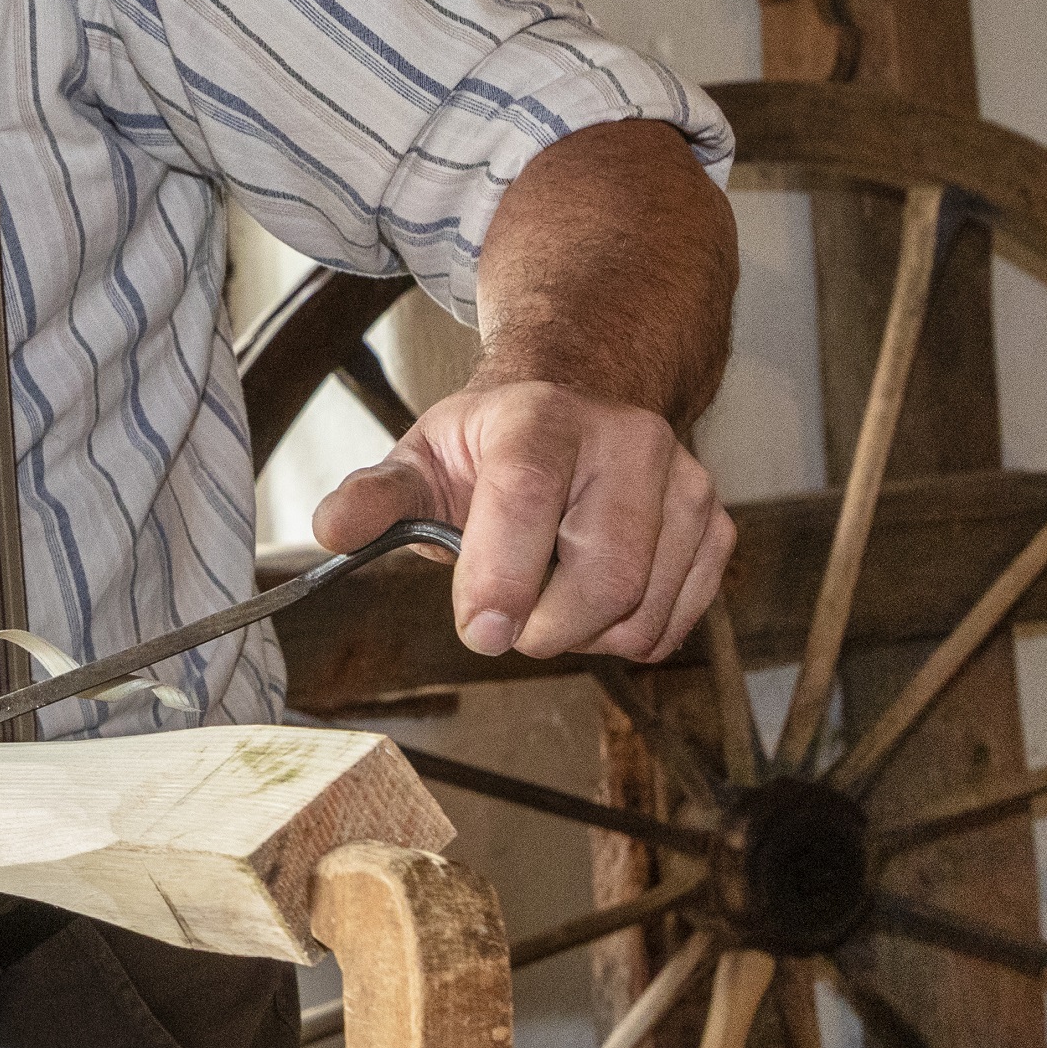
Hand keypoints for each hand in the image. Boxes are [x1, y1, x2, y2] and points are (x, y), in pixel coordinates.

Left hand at [312, 378, 731, 662]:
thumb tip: (332, 528)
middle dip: (542, 625)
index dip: (503, 575)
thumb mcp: (421, 460)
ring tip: (548, 593)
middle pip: (602, 572)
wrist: (575, 411)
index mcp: (541, 417)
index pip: (528, 497)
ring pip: (640, 608)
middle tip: (504, 619)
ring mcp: (684, 480)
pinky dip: (625, 636)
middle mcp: (626, 438)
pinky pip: (673, 622)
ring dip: (582, 634)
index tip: (480, 632)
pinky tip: (593, 601)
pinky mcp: (714, 526)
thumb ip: (376, 499)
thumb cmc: (491, 449)